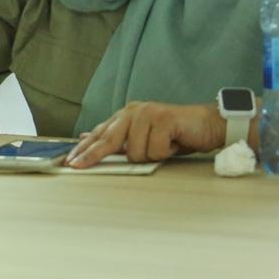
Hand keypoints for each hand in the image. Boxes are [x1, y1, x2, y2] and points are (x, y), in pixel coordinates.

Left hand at [66, 102, 224, 167]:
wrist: (208, 126)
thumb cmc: (176, 135)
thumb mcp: (144, 138)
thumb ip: (120, 139)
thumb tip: (88, 138)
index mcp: (126, 115)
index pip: (100, 133)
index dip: (84, 148)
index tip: (69, 162)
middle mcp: (133, 112)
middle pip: (107, 139)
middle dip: (92, 155)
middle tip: (77, 167)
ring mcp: (147, 114)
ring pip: (134, 151)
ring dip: (150, 156)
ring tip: (164, 148)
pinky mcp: (163, 119)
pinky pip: (154, 150)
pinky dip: (164, 153)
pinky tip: (173, 145)